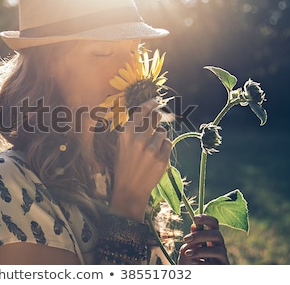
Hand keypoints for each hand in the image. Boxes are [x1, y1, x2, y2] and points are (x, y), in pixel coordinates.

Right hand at [109, 99, 171, 220]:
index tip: (156, 100)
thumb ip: (132, 129)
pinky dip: (164, 148)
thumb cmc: (124, 165)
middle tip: (157, 122)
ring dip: (159, 137)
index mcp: (126, 134)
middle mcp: (138, 139)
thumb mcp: (122, 145)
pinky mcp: (161, 158)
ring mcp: (151, 149)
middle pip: (155, 118)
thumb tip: (146, 113)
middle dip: (158, 118)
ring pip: (162, 132)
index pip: (141, 111)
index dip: (150, 103)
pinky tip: (156, 156)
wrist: (129, 188)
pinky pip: (168, 143)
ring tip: (151, 149)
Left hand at [178, 214, 229, 264]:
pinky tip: (194, 265)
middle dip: (200, 235)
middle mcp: (219, 246)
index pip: (214, 224)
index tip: (194, 217)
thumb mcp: (187, 251)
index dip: (206, 218)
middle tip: (186, 239)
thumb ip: (192, 240)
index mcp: (210, 239)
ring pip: (219, 250)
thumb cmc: (189, 265)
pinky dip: (203, 263)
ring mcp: (222, 258)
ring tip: (187, 254)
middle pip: (217, 235)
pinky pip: (216, 264)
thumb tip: (195, 226)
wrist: (192, 278)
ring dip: (201, 251)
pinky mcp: (222, 268)